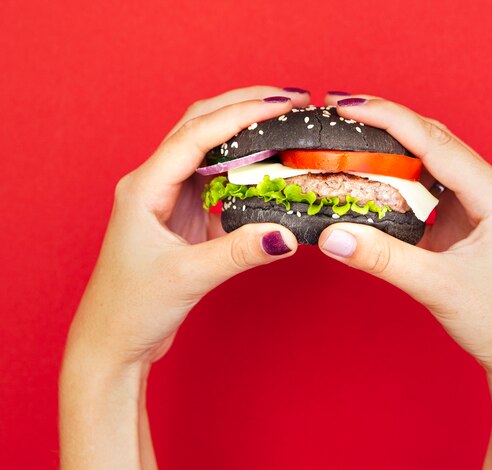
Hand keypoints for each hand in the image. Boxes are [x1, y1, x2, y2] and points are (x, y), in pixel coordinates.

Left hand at [65, 86, 309, 367]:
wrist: (113, 340)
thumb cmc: (132, 308)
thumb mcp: (189, 277)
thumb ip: (239, 252)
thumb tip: (286, 234)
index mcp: (144, 187)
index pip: (196, 135)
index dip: (240, 114)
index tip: (280, 104)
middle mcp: (154, 184)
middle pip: (199, 126)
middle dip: (243, 106)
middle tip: (289, 100)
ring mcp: (168, 198)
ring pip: (208, 148)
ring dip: (244, 131)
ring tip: (283, 122)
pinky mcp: (181, 216)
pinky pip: (215, 179)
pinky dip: (242, 166)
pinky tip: (266, 165)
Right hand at [319, 94, 491, 468]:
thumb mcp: (435, 286)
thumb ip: (381, 257)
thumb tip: (333, 235)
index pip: (434, 142)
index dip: (388, 118)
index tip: (347, 106)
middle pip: (434, 140)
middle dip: (387, 121)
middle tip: (341, 111)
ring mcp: (483, 203)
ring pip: (434, 159)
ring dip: (394, 145)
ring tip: (354, 133)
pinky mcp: (470, 219)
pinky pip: (433, 185)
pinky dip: (402, 175)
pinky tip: (377, 173)